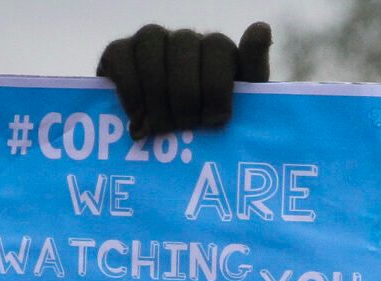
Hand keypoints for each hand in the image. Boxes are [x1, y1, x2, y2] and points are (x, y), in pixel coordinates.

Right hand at [97, 21, 272, 140]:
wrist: (169, 152)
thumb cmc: (207, 131)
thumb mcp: (241, 109)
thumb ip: (253, 70)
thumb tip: (262, 28)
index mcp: (217, 51)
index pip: (218, 46)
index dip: (216, 87)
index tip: (216, 121)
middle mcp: (184, 41)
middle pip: (184, 45)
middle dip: (186, 95)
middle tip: (185, 128)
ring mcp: (151, 44)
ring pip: (151, 46)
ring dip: (157, 93)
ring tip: (160, 128)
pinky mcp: (119, 53)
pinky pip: (121, 56)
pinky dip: (130, 90)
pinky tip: (137, 117)